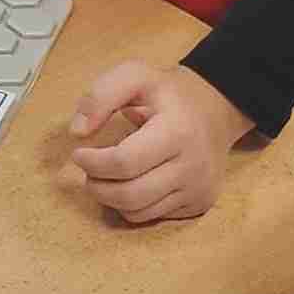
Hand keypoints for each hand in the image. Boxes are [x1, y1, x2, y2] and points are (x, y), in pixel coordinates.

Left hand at [68, 58, 252, 225]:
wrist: (216, 110)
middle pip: (129, 194)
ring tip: (105, 177)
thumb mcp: (136, 76)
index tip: (79, 154)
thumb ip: (101, 96)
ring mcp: (199, 188)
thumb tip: (77, 132)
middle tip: (88, 171)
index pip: (124, 162)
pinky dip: (132, 205)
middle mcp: (193, 166)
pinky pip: (153, 217)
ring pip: (138, 212)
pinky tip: (132, 182)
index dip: (93, 163)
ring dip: (110, 198)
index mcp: (177, 131)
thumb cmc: (169, 95)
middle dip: (97, 186)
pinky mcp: (200, 204)